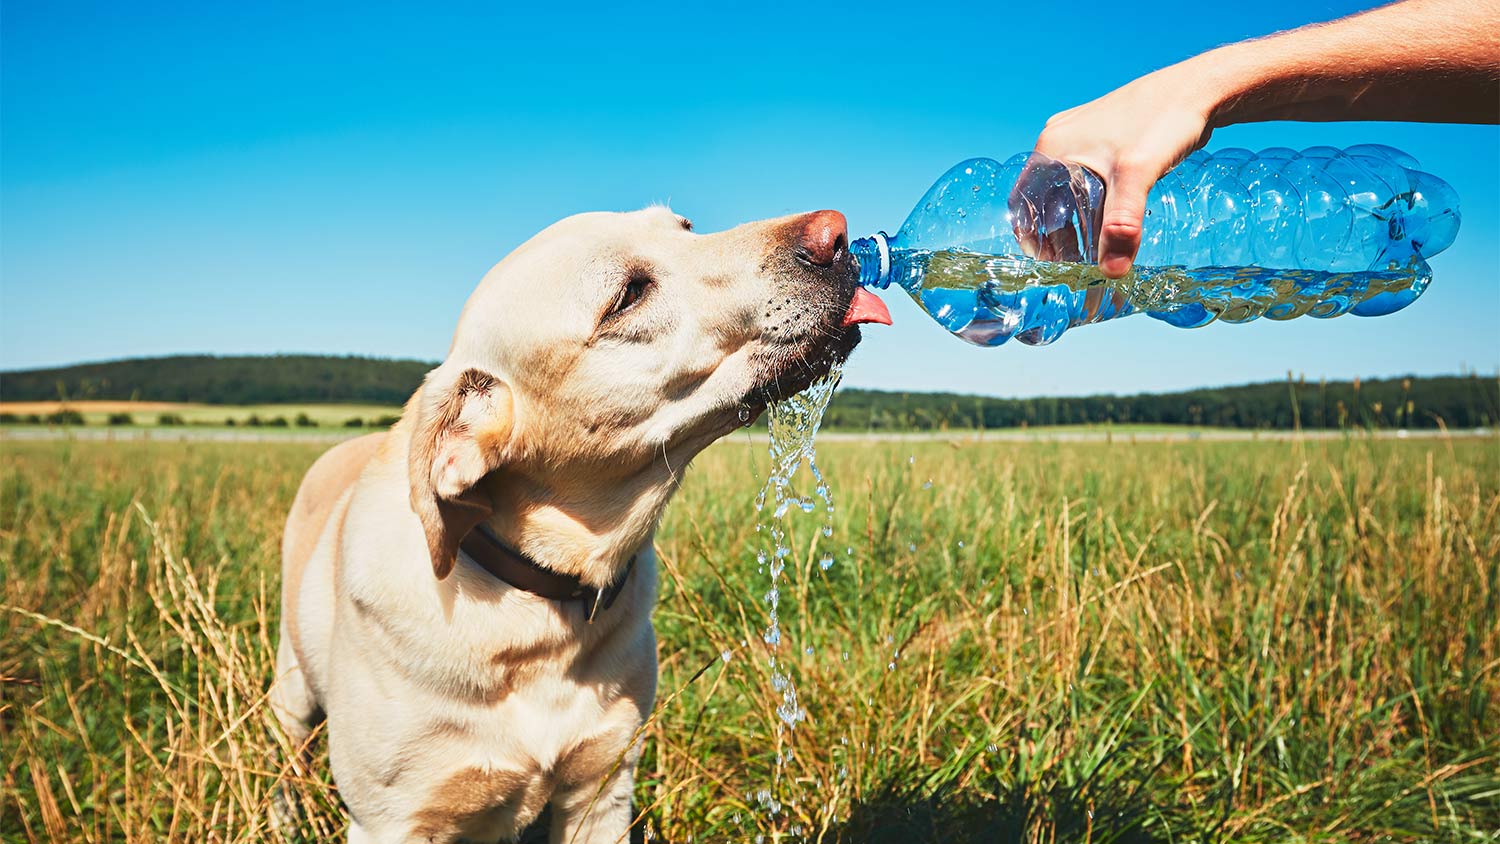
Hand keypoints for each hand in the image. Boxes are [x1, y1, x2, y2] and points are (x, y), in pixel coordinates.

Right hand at [1032, 63, 1218, 277]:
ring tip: (1093, 246)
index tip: (1048, 264)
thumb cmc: (1164, 121)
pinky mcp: (1102, 136)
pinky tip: (1111, 217)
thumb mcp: (1138, 176)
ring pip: (1065, 188)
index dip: (1031, 236)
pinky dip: (1091, 202)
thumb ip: (1122, 224)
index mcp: (1053, 146)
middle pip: (1044, 198)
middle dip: (1056, 233)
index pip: (1023, 201)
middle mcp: (1060, 139)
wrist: (1198, 88)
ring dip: (1075, 219)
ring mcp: (1081, 135)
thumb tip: (1112, 272)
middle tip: (1075, 262)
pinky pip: (1084, 176)